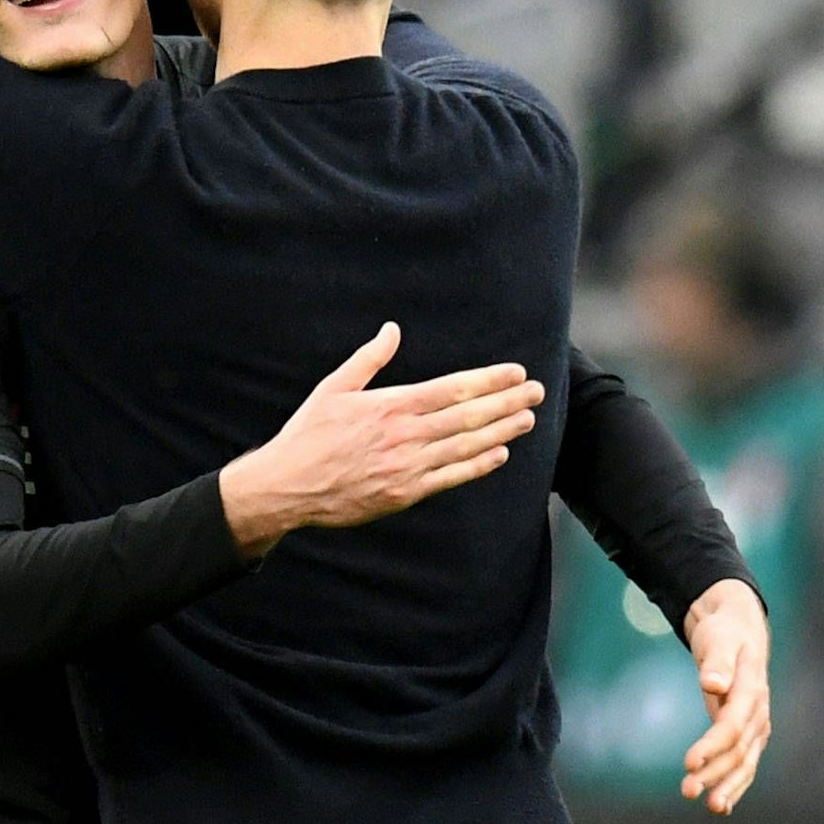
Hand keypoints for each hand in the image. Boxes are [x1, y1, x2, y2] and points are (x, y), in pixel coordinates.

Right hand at [217, 322, 541, 556]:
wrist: (287, 486)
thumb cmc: (308, 434)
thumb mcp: (333, 388)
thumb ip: (368, 360)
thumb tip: (391, 330)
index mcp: (391, 406)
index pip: (453, 389)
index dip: (489, 381)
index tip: (515, 373)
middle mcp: (405, 435)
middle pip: (468, 416)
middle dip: (506, 402)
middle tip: (536, 392)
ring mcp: (407, 467)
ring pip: (465, 446)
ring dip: (501, 432)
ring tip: (527, 419)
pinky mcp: (404, 493)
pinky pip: (449, 478)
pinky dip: (476, 466)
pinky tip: (499, 454)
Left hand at [680, 578, 769, 813]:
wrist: (739, 631)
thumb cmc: (725, 633)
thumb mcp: (719, 638)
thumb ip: (717, 662)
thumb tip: (713, 685)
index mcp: (752, 690)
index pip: (732, 726)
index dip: (712, 746)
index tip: (688, 763)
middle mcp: (758, 713)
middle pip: (738, 750)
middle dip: (714, 773)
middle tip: (687, 791)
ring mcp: (757, 726)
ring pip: (745, 763)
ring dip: (727, 786)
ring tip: (710, 806)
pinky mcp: (749, 734)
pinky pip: (744, 765)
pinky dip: (735, 785)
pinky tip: (721, 805)